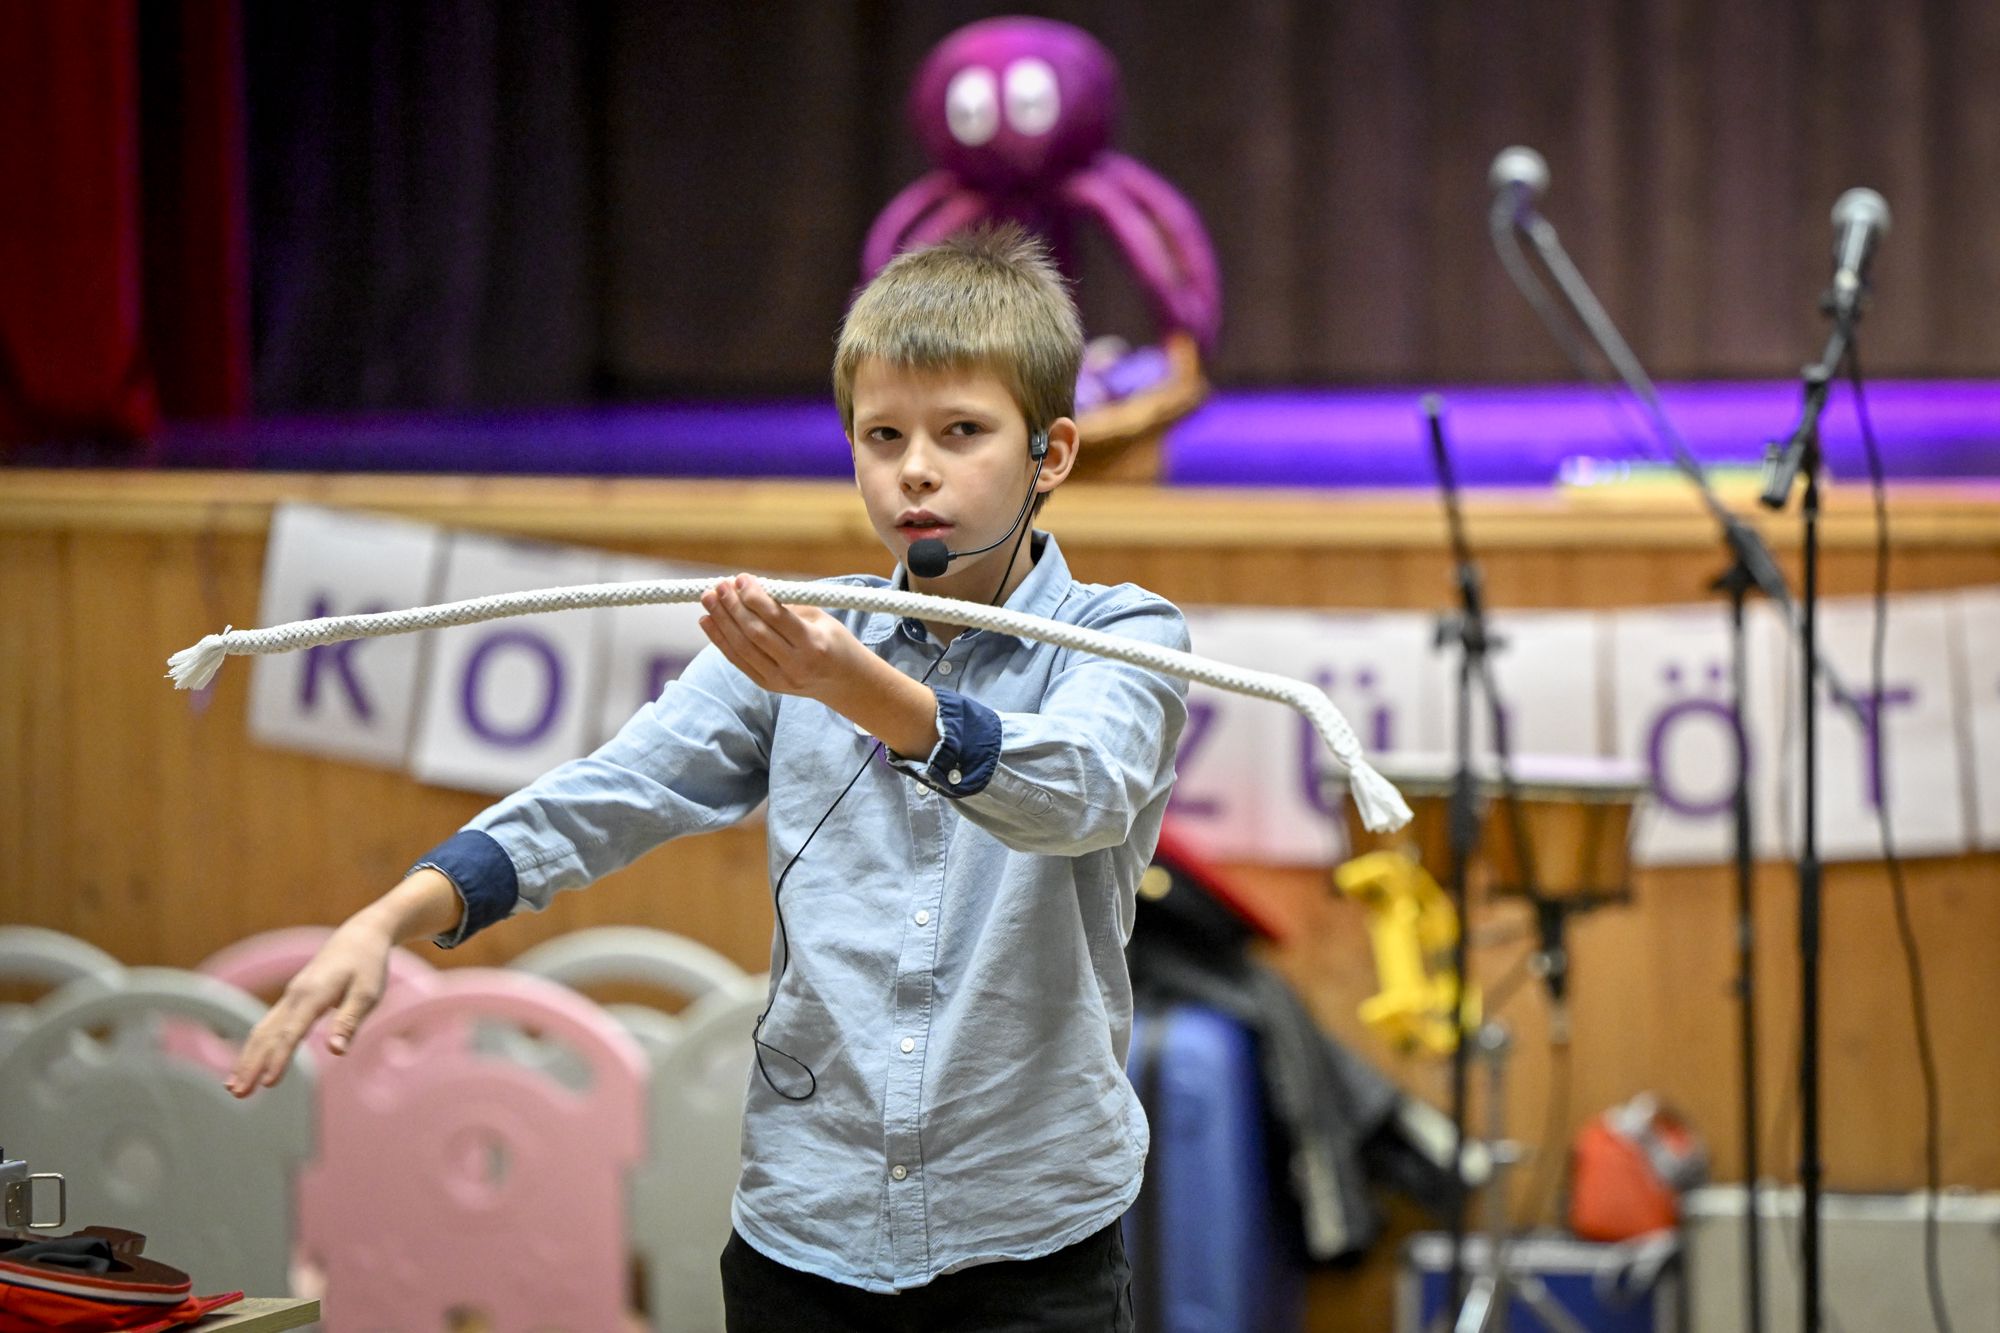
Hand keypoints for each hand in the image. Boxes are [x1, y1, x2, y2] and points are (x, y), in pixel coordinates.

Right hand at [225, 913, 393, 1096]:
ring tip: (233, 1088)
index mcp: (314, 994)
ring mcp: (290, 997)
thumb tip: (336, 1051)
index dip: (280, 1058)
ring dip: (246, 1059)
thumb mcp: (368, 993)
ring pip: (261, 1031)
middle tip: (238, 1094)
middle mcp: (294, 996)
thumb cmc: (368, 966)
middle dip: (251, 1064)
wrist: (359, 936)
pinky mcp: (291, 1000)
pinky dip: (254, 1047)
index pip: (292, 1032)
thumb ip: (350, 1021)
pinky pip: (267, 1026)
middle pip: (267, 1034)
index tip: (269, 1083)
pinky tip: (248, 1065)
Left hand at [699, 574, 866, 702]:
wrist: (845, 682)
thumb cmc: (833, 641)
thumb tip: (747, 587)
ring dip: (722, 621)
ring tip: (708, 598)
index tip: (741, 578)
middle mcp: (796, 664)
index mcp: (813, 643)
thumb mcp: (820, 617)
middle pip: (755, 633)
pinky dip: (721, 640)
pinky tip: (708, 621)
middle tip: (719, 585)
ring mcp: (780, 679)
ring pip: (742, 648)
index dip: (754, 596)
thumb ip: (785, 605)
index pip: (776, 617)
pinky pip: (739, 661)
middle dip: (733, 606)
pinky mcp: (768, 685)